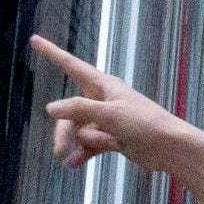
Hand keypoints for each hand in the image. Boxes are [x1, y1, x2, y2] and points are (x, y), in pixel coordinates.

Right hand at [31, 35, 187, 172]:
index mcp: (103, 85)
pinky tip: (74, 165)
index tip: (34, 39)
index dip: (52, 52)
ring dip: (78, 145)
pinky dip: (82, 153)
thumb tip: (50, 107)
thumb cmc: (144, 123)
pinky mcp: (111, 137)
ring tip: (74, 160)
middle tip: (59, 150)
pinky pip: (87, 144)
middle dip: (64, 132)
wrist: (168, 148)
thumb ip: (79, 110)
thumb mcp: (109, 114)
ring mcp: (105, 119)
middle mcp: (102, 100)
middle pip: (69, 112)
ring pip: (78, 130)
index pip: (71, 65)